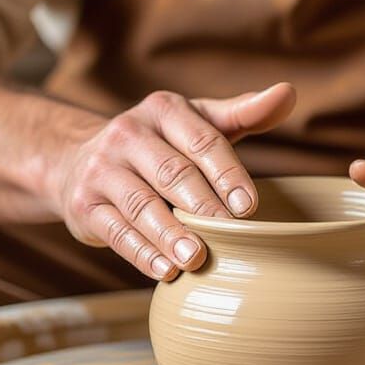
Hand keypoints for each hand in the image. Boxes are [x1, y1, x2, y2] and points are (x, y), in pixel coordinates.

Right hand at [49, 83, 295, 279]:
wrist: (77, 161)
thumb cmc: (159, 145)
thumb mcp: (197, 122)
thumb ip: (243, 113)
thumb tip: (287, 93)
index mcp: (162, 110)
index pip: (202, 141)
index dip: (227, 173)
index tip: (249, 206)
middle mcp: (127, 134)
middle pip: (173, 173)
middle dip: (204, 206)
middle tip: (233, 234)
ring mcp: (101, 170)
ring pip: (141, 205)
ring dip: (171, 234)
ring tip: (197, 258)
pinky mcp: (84, 206)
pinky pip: (116, 231)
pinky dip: (142, 253)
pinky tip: (166, 271)